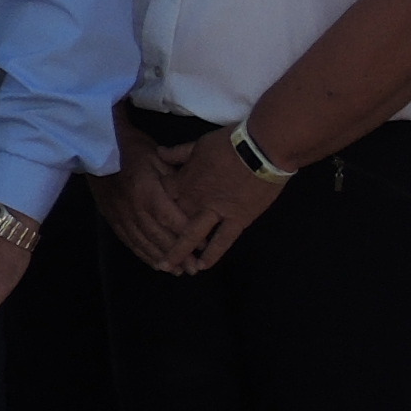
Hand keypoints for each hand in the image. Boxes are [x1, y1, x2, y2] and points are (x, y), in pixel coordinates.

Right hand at [94, 110, 217, 270]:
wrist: (96, 145)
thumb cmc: (132, 147)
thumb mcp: (157, 157)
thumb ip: (174, 180)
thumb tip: (192, 198)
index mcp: (148, 193)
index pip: (172, 220)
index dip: (188, 236)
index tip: (204, 247)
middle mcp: (134, 209)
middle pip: (159, 237)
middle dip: (178, 255)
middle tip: (194, 269)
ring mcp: (120, 215)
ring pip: (143, 243)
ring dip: (161, 259)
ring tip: (177, 271)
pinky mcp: (112, 218)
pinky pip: (128, 240)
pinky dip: (142, 253)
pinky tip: (154, 262)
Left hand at [152, 131, 292, 275]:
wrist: (262, 148)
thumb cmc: (231, 141)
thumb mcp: (199, 143)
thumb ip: (178, 153)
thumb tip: (158, 153)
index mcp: (184, 180)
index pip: (162, 197)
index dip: (155, 208)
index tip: (148, 218)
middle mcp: (195, 200)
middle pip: (172, 222)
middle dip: (160, 238)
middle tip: (152, 254)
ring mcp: (216, 212)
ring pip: (192, 236)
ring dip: (180, 253)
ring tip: (170, 268)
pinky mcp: (238, 219)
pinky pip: (222, 240)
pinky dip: (212, 254)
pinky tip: (202, 265)